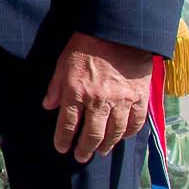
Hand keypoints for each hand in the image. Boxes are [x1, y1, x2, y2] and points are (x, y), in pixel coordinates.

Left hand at [42, 32, 152, 162]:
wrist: (118, 32)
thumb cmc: (86, 45)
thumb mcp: (63, 63)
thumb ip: (56, 87)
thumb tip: (48, 106)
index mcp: (77, 92)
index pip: (68, 124)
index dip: (64, 139)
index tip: (62, 148)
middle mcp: (99, 100)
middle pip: (92, 135)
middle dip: (84, 149)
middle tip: (81, 157)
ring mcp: (121, 100)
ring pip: (114, 133)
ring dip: (106, 146)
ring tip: (100, 152)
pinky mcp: (139, 97)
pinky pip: (135, 123)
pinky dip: (128, 134)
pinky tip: (121, 137)